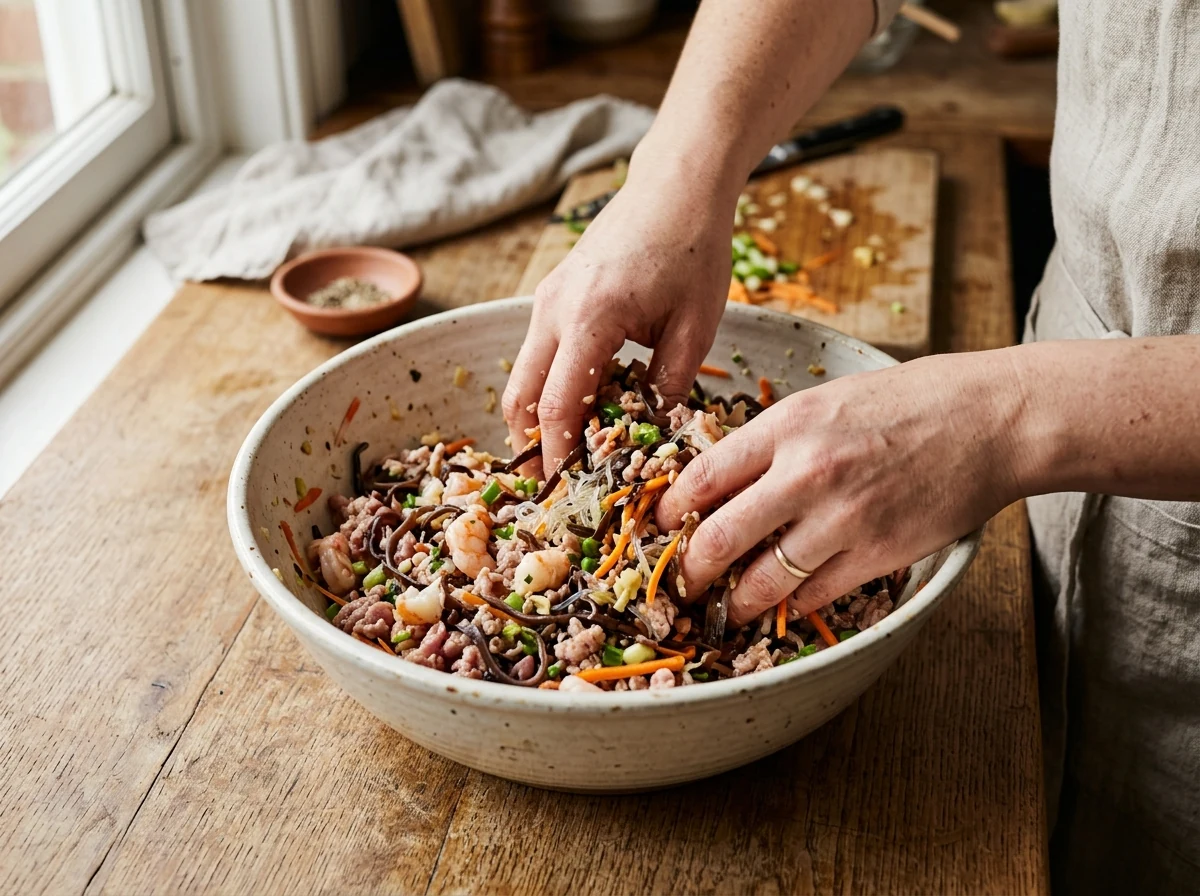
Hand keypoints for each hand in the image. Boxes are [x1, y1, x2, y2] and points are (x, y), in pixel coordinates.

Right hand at [503, 149, 735, 472]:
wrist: (676, 185)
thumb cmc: (693, 249)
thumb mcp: (694, 326)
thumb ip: (668, 387)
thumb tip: (651, 436)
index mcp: (589, 318)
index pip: (558, 405)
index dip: (558, 455)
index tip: (568, 491)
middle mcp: (553, 310)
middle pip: (520, 398)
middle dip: (532, 447)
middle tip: (555, 485)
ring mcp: (546, 300)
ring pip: (522, 378)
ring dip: (537, 420)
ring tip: (566, 456)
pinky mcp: (552, 296)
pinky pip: (537, 355)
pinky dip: (547, 389)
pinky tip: (580, 409)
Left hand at [656, 351, 1026, 626]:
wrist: (989, 419)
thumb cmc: (907, 403)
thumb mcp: (825, 400)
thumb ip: (772, 440)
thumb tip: (720, 480)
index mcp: (787, 426)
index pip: (702, 478)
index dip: (669, 512)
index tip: (661, 528)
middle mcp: (806, 472)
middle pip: (718, 537)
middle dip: (689, 571)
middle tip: (682, 583)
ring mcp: (842, 518)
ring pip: (763, 580)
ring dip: (735, 603)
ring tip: (725, 610)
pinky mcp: (878, 554)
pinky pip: (815, 596)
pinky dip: (791, 606)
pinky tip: (782, 607)